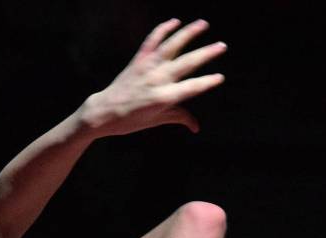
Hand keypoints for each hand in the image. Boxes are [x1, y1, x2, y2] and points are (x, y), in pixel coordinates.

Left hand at [80, 19, 225, 136]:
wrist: (104, 111)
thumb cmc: (130, 120)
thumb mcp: (156, 121)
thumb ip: (178, 118)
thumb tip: (196, 126)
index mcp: (163, 97)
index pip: (191, 87)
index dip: (207, 82)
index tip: (220, 77)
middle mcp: (157, 79)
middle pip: (187, 63)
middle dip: (206, 54)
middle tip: (221, 46)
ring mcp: (147, 66)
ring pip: (172, 45)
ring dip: (188, 33)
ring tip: (204, 24)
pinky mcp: (138, 59)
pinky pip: (152, 40)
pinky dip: (163, 29)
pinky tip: (175, 21)